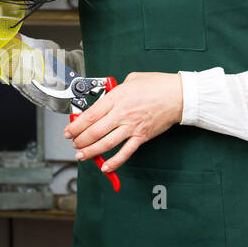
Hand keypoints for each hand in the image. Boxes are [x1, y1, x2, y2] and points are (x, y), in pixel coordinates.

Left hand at [63, 72, 182, 171]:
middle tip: (74, 143)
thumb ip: (116, 89)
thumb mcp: (131, 79)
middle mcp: (121, 113)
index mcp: (116, 98)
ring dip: (91, 152)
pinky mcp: (142, 136)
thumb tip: (106, 96)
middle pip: (94, 131)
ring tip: (82, 155)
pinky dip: (115, 161)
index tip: (68, 131)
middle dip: (80, 140)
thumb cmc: (158, 85)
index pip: (90, 115)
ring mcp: (131, 127)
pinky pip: (126, 152)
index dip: (75, 126)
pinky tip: (106, 167)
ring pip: (106, 143)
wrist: (179, 95)